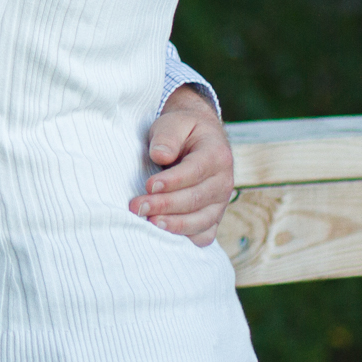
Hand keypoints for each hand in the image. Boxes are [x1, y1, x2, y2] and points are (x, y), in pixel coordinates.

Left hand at [133, 87, 233, 246]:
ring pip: (202, 221)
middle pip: (196, 199)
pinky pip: (205, 235)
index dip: (172, 181)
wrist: (198, 138)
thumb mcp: (173, 124)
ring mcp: (220, 202)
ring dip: (174, 225)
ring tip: (149, 223)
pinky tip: (165, 236)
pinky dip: (187, 238)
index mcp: (217, 155)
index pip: (195, 172)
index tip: (149, 185)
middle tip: (137, 206)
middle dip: (165, 205)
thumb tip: (160, 156)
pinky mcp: (213, 216)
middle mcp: (224, 181)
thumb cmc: (182, 131)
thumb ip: (167, 137)